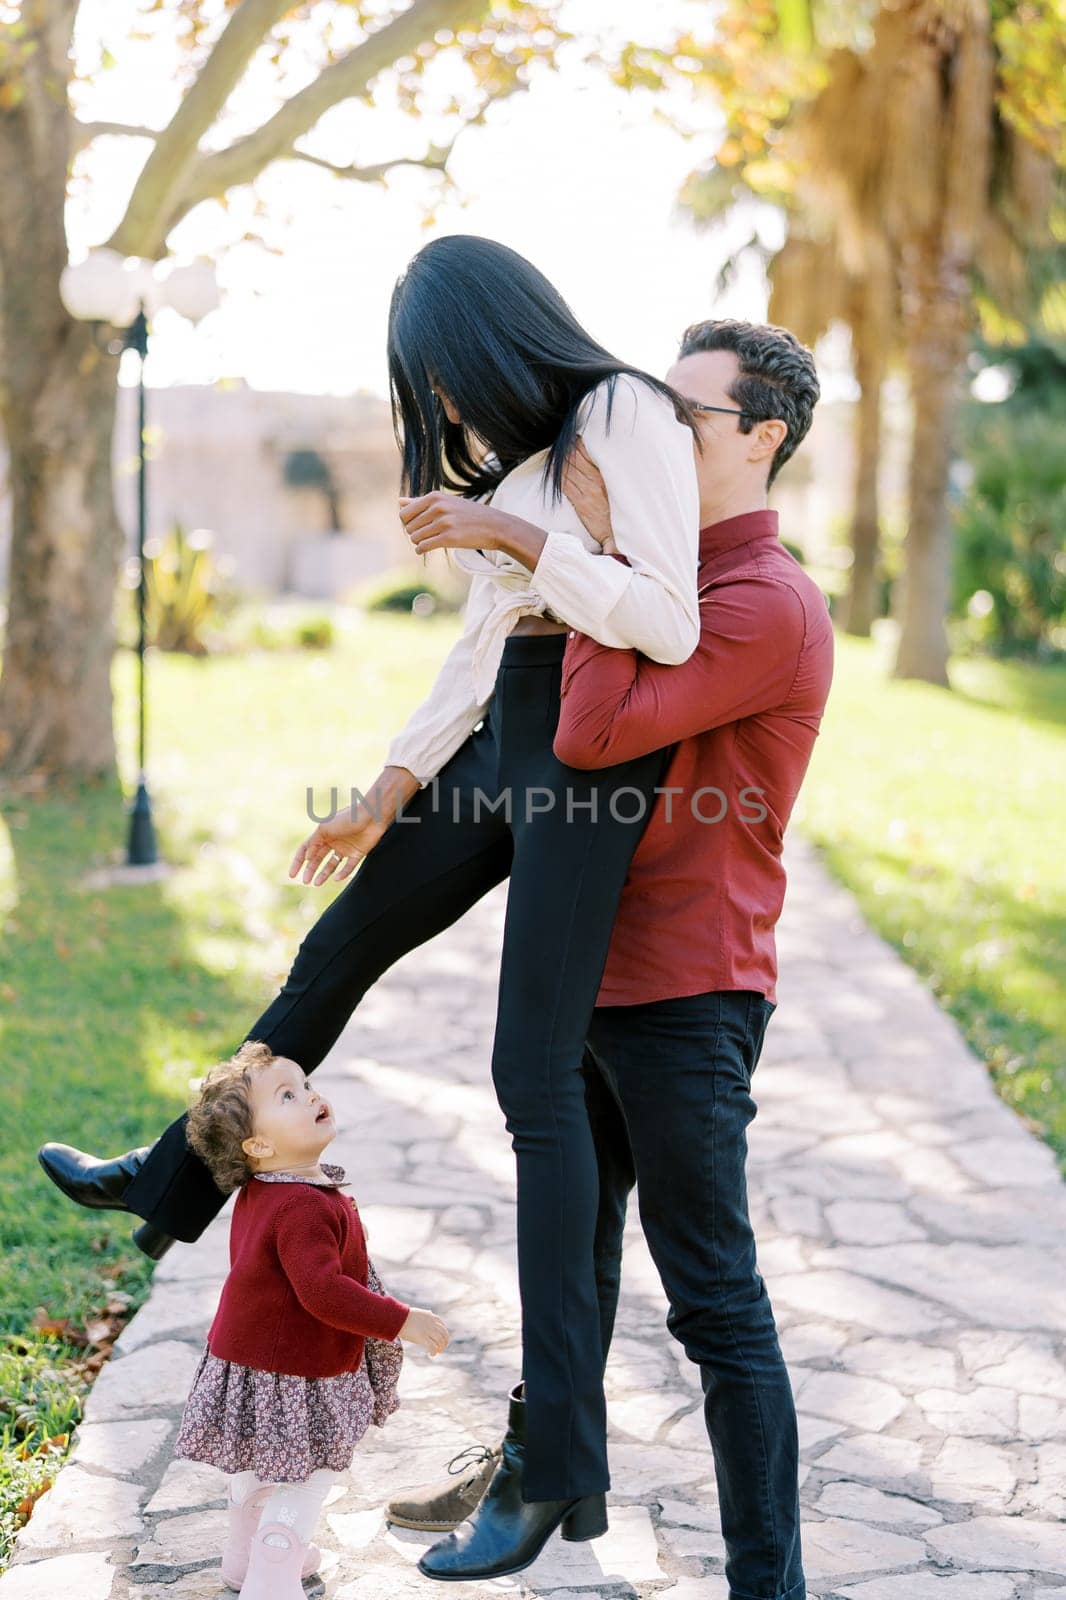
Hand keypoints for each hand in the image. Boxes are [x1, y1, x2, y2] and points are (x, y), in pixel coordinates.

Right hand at [289, 802, 385, 887]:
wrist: (371, 816)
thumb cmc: (347, 818)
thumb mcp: (325, 828)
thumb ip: (314, 843)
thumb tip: (306, 858)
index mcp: (322, 834)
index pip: (306, 849)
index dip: (298, 862)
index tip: (292, 875)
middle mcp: (332, 842)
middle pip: (317, 859)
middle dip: (310, 870)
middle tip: (306, 881)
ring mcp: (345, 848)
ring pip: (331, 865)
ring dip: (323, 874)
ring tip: (317, 884)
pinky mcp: (357, 853)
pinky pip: (348, 867)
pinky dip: (342, 873)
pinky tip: (336, 878)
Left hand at [399, 492, 531, 557]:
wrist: (494, 526)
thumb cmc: (468, 514)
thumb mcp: (445, 503)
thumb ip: (420, 502)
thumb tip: (399, 501)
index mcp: (435, 497)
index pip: (404, 513)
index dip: (407, 522)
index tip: (418, 526)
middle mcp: (437, 508)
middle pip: (408, 526)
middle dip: (414, 533)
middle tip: (426, 535)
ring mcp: (443, 523)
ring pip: (415, 537)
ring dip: (418, 542)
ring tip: (428, 541)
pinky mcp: (449, 538)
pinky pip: (423, 546)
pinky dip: (421, 550)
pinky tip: (425, 549)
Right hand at [399, 1306, 450, 1356]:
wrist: (398, 1317)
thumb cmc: (405, 1315)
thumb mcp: (419, 1312)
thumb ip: (426, 1314)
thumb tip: (430, 1312)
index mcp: (432, 1317)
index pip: (443, 1326)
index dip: (444, 1334)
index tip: (442, 1340)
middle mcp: (432, 1323)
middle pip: (444, 1335)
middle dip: (445, 1342)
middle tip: (441, 1348)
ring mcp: (428, 1330)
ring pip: (440, 1342)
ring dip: (440, 1348)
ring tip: (437, 1352)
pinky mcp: (423, 1337)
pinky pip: (432, 1347)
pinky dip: (433, 1352)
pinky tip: (431, 1354)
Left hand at [563, 440, 615, 552]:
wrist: (619, 532)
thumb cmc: (620, 510)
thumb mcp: (619, 489)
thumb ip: (607, 475)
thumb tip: (600, 459)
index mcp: (606, 476)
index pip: (589, 454)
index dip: (580, 444)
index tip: (574, 437)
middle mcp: (597, 482)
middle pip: (577, 460)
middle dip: (568, 450)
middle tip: (561, 442)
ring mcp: (588, 493)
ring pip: (569, 471)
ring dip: (561, 461)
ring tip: (555, 452)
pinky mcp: (581, 504)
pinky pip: (566, 486)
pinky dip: (558, 476)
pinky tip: (552, 469)